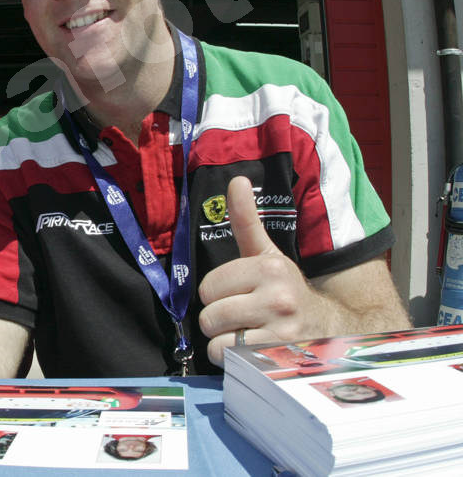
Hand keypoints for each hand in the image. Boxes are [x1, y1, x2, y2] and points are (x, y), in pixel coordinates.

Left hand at [198, 176, 328, 365]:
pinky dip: (234, 360)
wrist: (332, 328)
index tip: (238, 294)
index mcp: (269, 268)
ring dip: (225, 342)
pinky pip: (230, 359)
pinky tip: (253, 351)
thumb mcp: (268, 255)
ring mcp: (281, 330)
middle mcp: (277, 297)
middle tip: (243, 317)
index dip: (217, 294)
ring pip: (217, 340)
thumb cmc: (287, 291)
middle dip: (219, 320)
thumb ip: (247, 221)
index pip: (208, 287)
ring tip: (248, 333)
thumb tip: (237, 181)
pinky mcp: (280, 358)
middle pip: (209, 316)